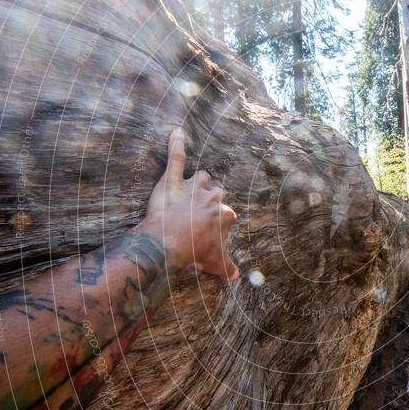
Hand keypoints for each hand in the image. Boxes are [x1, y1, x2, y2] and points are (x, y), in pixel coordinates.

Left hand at [140, 128, 239, 280]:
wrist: (172, 242)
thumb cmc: (195, 252)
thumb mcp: (215, 263)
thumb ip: (227, 267)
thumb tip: (236, 277)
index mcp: (224, 214)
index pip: (227, 211)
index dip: (218, 219)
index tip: (212, 227)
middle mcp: (212, 197)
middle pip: (216, 190)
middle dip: (210, 197)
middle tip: (200, 208)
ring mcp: (192, 187)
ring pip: (201, 176)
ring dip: (197, 180)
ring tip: (191, 185)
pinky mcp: (172, 181)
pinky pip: (176, 158)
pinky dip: (175, 144)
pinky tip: (175, 132)